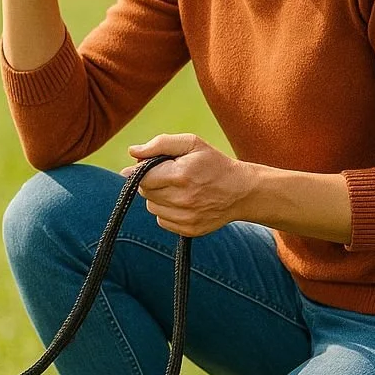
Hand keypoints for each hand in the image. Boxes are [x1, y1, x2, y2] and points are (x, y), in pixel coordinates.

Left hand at [123, 133, 252, 236]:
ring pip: (151, 206)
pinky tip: (182, 201)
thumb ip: (160, 144)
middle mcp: (182, 199)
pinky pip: (161, 220)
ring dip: (158, 196)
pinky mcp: (188, 230)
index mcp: (181, 175)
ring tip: (177, 188)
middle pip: (145, 192)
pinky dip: (166, 210)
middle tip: (169, 174)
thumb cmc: (213, 163)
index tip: (151, 165)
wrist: (241, 191)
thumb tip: (132, 152)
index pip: (142, 177)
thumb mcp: (191, 143)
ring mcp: (186, 218)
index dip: (142, 169)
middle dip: (151, 181)